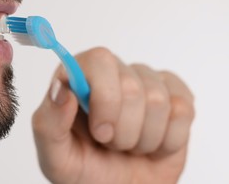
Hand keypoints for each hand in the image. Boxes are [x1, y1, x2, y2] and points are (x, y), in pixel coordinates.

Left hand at [32, 47, 194, 183]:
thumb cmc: (85, 170)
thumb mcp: (55, 156)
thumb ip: (49, 122)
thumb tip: (61, 87)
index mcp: (79, 77)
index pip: (99, 61)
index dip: (105, 99)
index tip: (100, 132)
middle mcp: (112, 72)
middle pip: (133, 86)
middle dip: (123, 131)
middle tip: (110, 144)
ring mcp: (146, 82)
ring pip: (159, 101)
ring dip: (143, 139)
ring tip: (128, 145)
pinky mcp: (175, 97)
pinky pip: (183, 110)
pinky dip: (167, 141)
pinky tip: (152, 144)